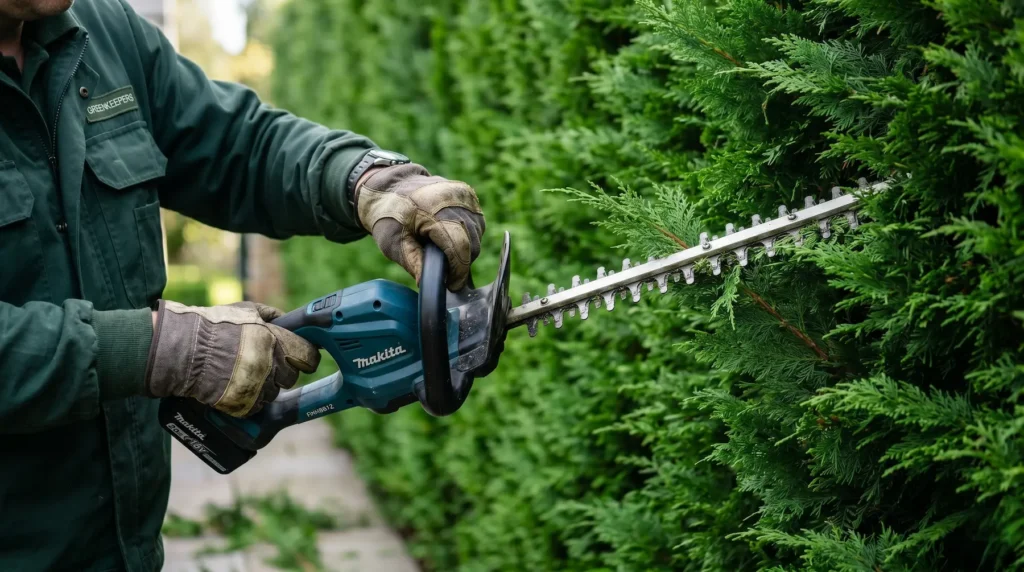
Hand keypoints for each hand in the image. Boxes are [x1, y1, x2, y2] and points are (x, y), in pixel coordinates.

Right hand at [145, 301, 320, 416]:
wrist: (181, 352)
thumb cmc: (212, 327)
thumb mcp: (245, 310)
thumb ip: (271, 314)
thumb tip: (288, 319)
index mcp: (275, 340)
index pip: (308, 356)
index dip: (305, 357)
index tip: (301, 358)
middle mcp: (270, 365)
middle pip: (291, 376)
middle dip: (282, 371)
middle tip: (264, 364)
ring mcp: (257, 387)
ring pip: (275, 392)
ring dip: (265, 385)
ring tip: (244, 373)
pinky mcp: (244, 405)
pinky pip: (258, 406)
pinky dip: (251, 399)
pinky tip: (236, 386)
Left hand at [354, 163, 484, 290]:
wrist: (391, 187)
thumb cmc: (390, 216)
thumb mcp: (393, 243)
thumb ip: (412, 263)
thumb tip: (427, 284)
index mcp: (434, 211)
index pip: (459, 247)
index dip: (458, 271)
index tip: (452, 285)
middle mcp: (455, 199)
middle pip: (472, 243)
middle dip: (461, 262)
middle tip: (445, 270)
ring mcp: (464, 195)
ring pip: (477, 234)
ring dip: (466, 248)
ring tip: (445, 251)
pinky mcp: (469, 194)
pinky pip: (476, 223)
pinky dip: (468, 234)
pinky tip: (451, 236)